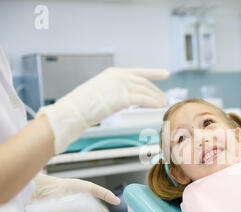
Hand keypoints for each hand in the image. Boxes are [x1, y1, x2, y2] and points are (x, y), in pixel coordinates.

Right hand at [37, 67, 169, 153]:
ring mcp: (120, 86)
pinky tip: (158, 106)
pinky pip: (143, 99)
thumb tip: (128, 99)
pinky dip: (153, 102)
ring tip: (163, 104)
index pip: (139, 72)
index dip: (154, 73)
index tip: (166, 73)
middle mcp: (118, 76)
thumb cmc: (84, 105)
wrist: (74, 110)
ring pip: (145, 90)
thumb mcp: (102, 92)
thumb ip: (117, 91)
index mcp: (114, 73)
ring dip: (156, 97)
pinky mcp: (122, 97)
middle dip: (156, 90)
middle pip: (144, 82)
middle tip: (164, 98)